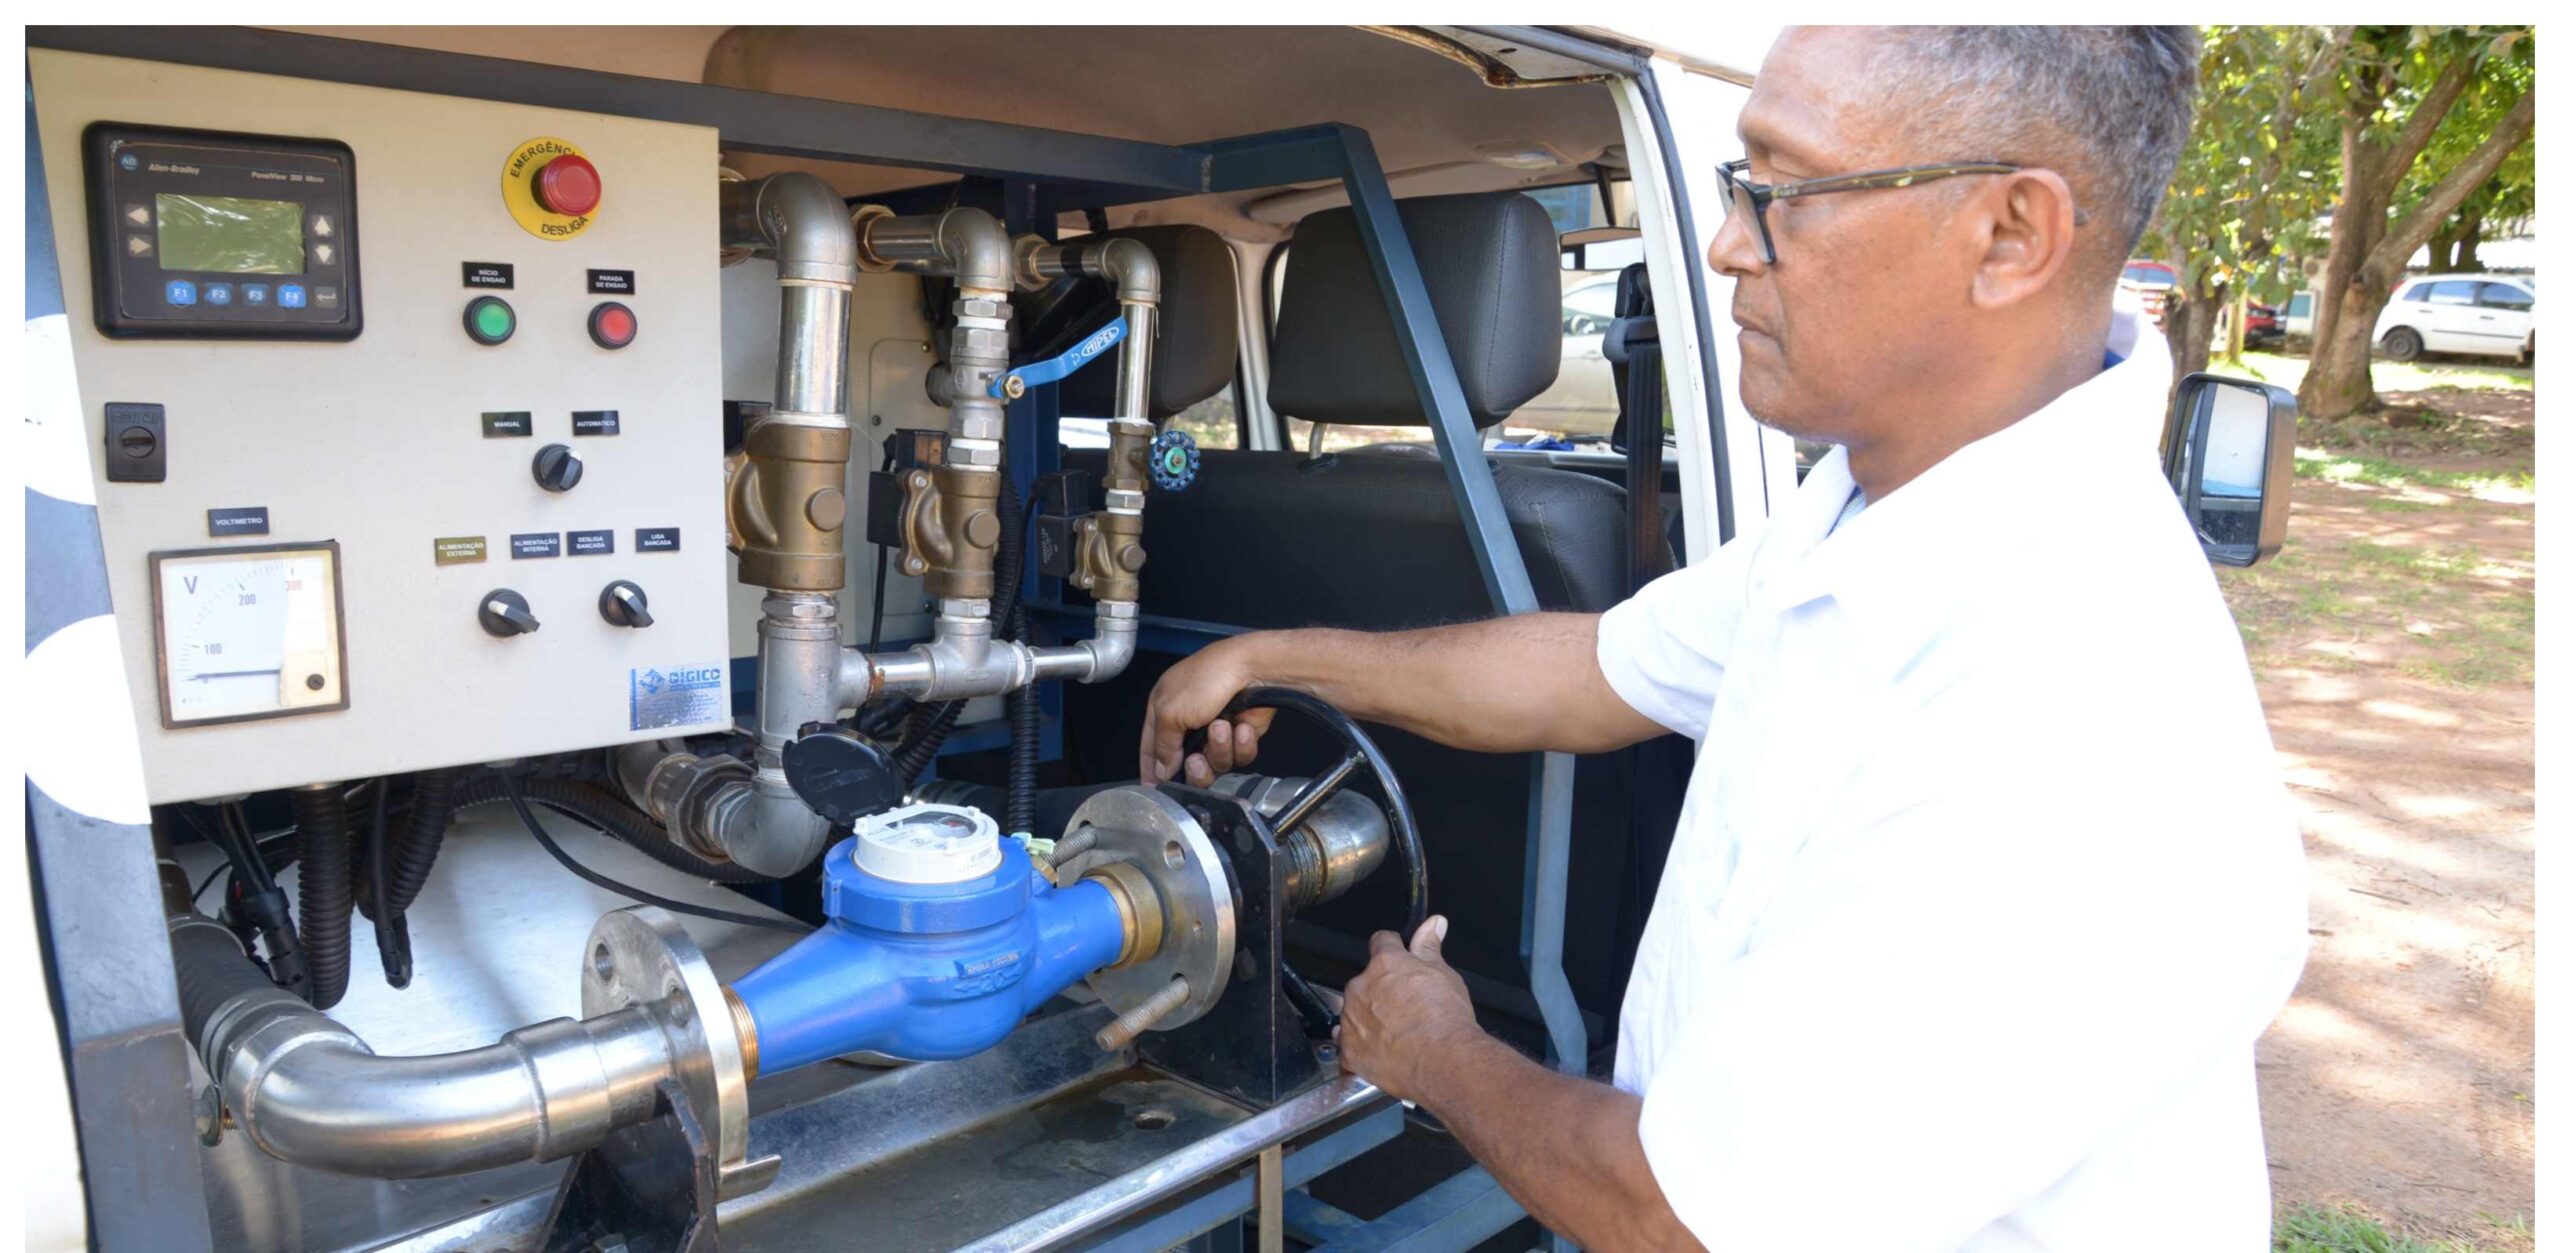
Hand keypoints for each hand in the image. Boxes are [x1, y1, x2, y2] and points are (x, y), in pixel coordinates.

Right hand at [1140, 636, 1277, 785]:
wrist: (1253, 670)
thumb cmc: (1209, 677)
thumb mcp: (1170, 712)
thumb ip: (1162, 745)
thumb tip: (1162, 769)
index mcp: (1164, 709)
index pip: (1151, 747)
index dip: (1151, 770)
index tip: (1153, 790)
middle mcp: (1189, 721)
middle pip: (1185, 765)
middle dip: (1194, 768)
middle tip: (1196, 759)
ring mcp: (1216, 730)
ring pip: (1214, 764)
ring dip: (1219, 749)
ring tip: (1222, 727)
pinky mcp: (1241, 735)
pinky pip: (1238, 757)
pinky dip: (1240, 744)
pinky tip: (1241, 726)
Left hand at [1337, 917, 1480, 1101]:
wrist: (1442, 1061)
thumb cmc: (1445, 1020)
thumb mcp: (1444, 973)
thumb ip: (1429, 946)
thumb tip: (1433, 924)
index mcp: (1384, 964)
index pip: (1381, 942)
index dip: (1392, 949)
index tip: (1399, 958)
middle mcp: (1361, 987)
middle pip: (1365, 981)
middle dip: (1381, 991)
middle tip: (1406, 1007)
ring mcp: (1351, 1020)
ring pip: (1355, 1012)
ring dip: (1370, 1019)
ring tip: (1398, 1034)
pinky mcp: (1349, 1050)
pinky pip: (1348, 1045)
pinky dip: (1361, 1048)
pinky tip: (1382, 1053)